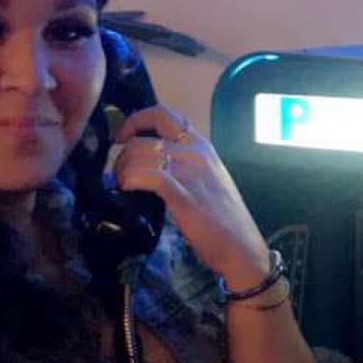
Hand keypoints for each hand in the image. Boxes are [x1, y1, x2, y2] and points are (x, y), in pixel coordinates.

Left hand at [111, 105, 269, 288]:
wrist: (242, 248)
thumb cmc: (224, 221)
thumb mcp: (207, 180)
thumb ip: (184, 166)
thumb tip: (150, 165)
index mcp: (202, 146)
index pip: (163, 114)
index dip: (135, 121)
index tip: (122, 139)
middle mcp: (196, 151)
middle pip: (144, 134)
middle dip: (123, 152)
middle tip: (120, 173)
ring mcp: (189, 171)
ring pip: (139, 152)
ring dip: (122, 169)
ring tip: (123, 186)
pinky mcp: (182, 193)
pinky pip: (145, 174)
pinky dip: (129, 179)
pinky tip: (127, 190)